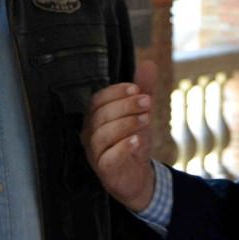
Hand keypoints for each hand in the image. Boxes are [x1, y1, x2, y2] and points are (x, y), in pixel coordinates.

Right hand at [82, 59, 157, 211]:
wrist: (138, 176)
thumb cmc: (133, 141)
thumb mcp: (141, 112)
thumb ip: (144, 90)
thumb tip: (148, 64)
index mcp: (95, 117)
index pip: (97, 100)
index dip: (115, 92)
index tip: (136, 88)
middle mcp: (90, 134)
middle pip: (100, 115)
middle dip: (125, 106)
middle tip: (148, 102)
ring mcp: (95, 153)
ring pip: (102, 135)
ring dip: (126, 124)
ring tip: (146, 119)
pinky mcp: (104, 170)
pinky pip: (108, 157)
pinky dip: (123, 147)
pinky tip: (137, 140)